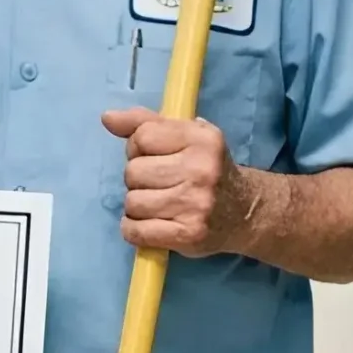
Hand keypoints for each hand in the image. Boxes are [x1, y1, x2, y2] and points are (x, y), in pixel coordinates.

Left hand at [102, 109, 250, 256]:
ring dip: (137, 206)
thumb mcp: (186, 136)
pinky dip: (134, 229)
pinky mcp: (189, 234)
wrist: (245, 212)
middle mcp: (201, 170)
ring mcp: (195, 204)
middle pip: (133, 172)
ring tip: (157, 204)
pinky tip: (149, 224)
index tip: (152, 157)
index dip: (138, 148)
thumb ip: (146, 123)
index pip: (142, 137)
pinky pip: (136, 231)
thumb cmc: (208, 169)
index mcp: (201, 139)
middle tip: (158, 184)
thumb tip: (108, 118)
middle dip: (137, 179)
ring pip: (132, 202)